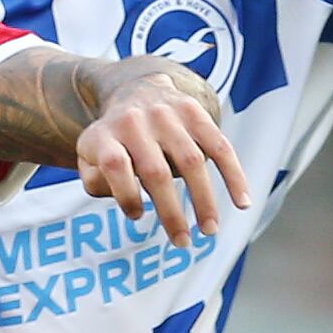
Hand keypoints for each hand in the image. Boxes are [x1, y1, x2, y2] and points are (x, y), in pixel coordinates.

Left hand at [76, 73, 250, 242]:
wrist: (135, 89)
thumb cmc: (113, 139)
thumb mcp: (90, 156)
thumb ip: (96, 181)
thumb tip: (131, 206)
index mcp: (106, 134)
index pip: (115, 164)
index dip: (125, 193)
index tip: (137, 216)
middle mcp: (136, 121)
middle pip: (155, 170)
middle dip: (171, 212)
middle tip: (182, 243)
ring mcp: (167, 115)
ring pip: (190, 161)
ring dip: (204, 200)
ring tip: (209, 230)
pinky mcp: (195, 113)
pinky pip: (219, 145)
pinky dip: (233, 175)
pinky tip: (243, 202)